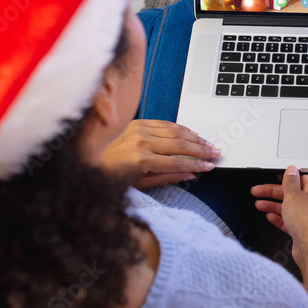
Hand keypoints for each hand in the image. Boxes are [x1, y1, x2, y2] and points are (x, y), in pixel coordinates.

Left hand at [100, 119, 219, 188]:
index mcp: (142, 160)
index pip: (178, 162)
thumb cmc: (114, 176)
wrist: (91, 160)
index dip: (197, 164)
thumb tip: (191, 174)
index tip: (210, 166)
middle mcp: (142, 142)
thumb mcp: (142, 184)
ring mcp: (140, 130)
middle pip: (181, 144)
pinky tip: (191, 133)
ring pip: (176, 131)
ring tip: (208, 143)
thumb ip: (168, 177)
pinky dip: (181, 128)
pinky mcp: (138, 123)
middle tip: (216, 152)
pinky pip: (165, 124)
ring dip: (195, 137)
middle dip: (201, 149)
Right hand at [251, 166, 307, 302]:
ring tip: (259, 204)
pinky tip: (269, 216)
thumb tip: (291, 170)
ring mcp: (307, 216)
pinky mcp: (301, 228)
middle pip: (290, 192)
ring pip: (286, 207)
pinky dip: (278, 217)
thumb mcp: (293, 196)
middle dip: (272, 192)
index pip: (300, 178)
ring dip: (272, 205)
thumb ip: (290, 182)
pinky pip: (287, 220)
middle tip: (258, 191)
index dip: (286, 177)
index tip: (274, 176)